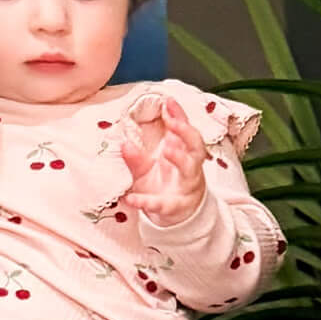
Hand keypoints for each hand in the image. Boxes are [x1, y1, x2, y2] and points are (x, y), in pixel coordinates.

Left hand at [120, 92, 208, 225]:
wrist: (176, 217)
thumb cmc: (163, 186)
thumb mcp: (146, 169)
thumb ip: (136, 156)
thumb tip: (124, 143)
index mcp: (183, 153)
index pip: (184, 130)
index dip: (178, 115)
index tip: (168, 102)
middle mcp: (189, 167)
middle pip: (196, 145)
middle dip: (186, 132)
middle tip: (172, 122)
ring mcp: (186, 186)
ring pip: (190, 170)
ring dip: (180, 159)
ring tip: (168, 150)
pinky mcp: (175, 206)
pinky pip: (163, 204)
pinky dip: (147, 202)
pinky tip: (130, 199)